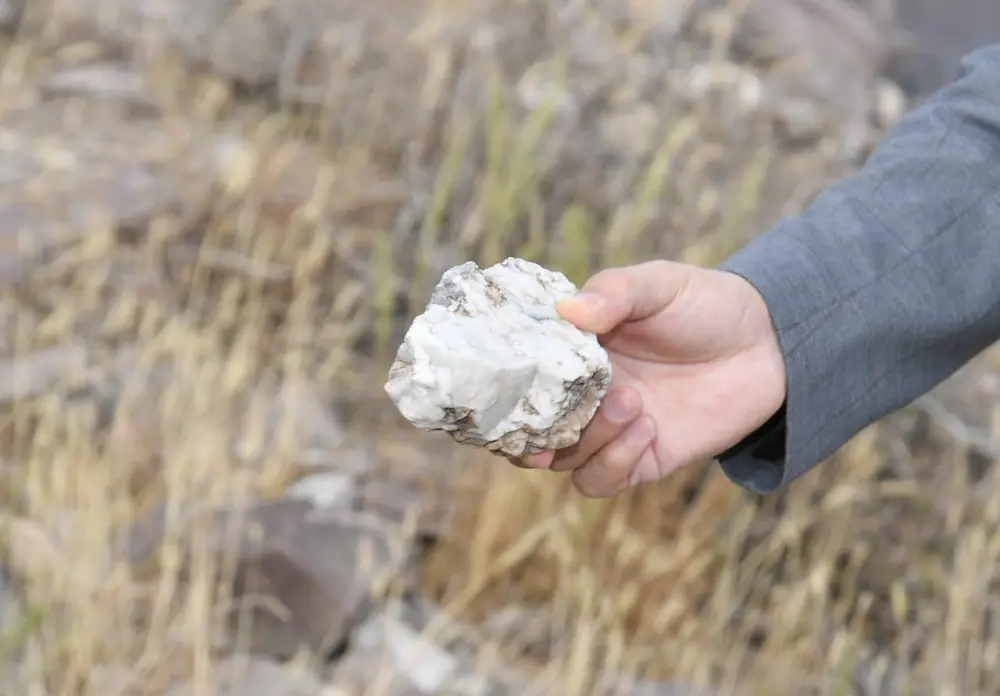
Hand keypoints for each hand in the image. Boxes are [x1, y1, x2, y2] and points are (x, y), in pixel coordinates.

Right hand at [509, 260, 786, 496]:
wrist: (772, 343)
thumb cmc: (707, 304)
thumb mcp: (659, 284)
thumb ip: (615, 292)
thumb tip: (568, 310)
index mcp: (574, 352)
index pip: (520, 380)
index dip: (502, 390)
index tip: (502, 387)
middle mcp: (583, 395)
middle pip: (530, 430)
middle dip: (533, 430)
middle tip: (558, 413)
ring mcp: (610, 430)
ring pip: (563, 461)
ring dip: (588, 438)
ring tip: (632, 402)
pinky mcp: (642, 459)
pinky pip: (602, 480)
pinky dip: (613, 461)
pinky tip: (648, 428)